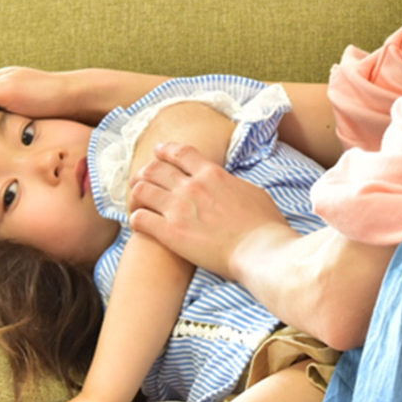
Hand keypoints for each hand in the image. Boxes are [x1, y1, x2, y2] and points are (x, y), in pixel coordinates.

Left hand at [129, 142, 290, 279]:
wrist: (261, 251)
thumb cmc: (265, 226)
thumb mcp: (251, 191)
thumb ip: (231, 184)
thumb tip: (226, 184)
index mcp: (211, 173)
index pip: (180, 152)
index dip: (165, 150)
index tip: (158, 152)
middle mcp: (191, 186)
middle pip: (154, 169)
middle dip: (144, 173)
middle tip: (141, 180)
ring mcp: (179, 208)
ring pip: (141, 190)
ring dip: (136, 196)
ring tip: (137, 203)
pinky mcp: (171, 233)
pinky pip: (140, 219)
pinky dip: (136, 219)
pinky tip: (139, 224)